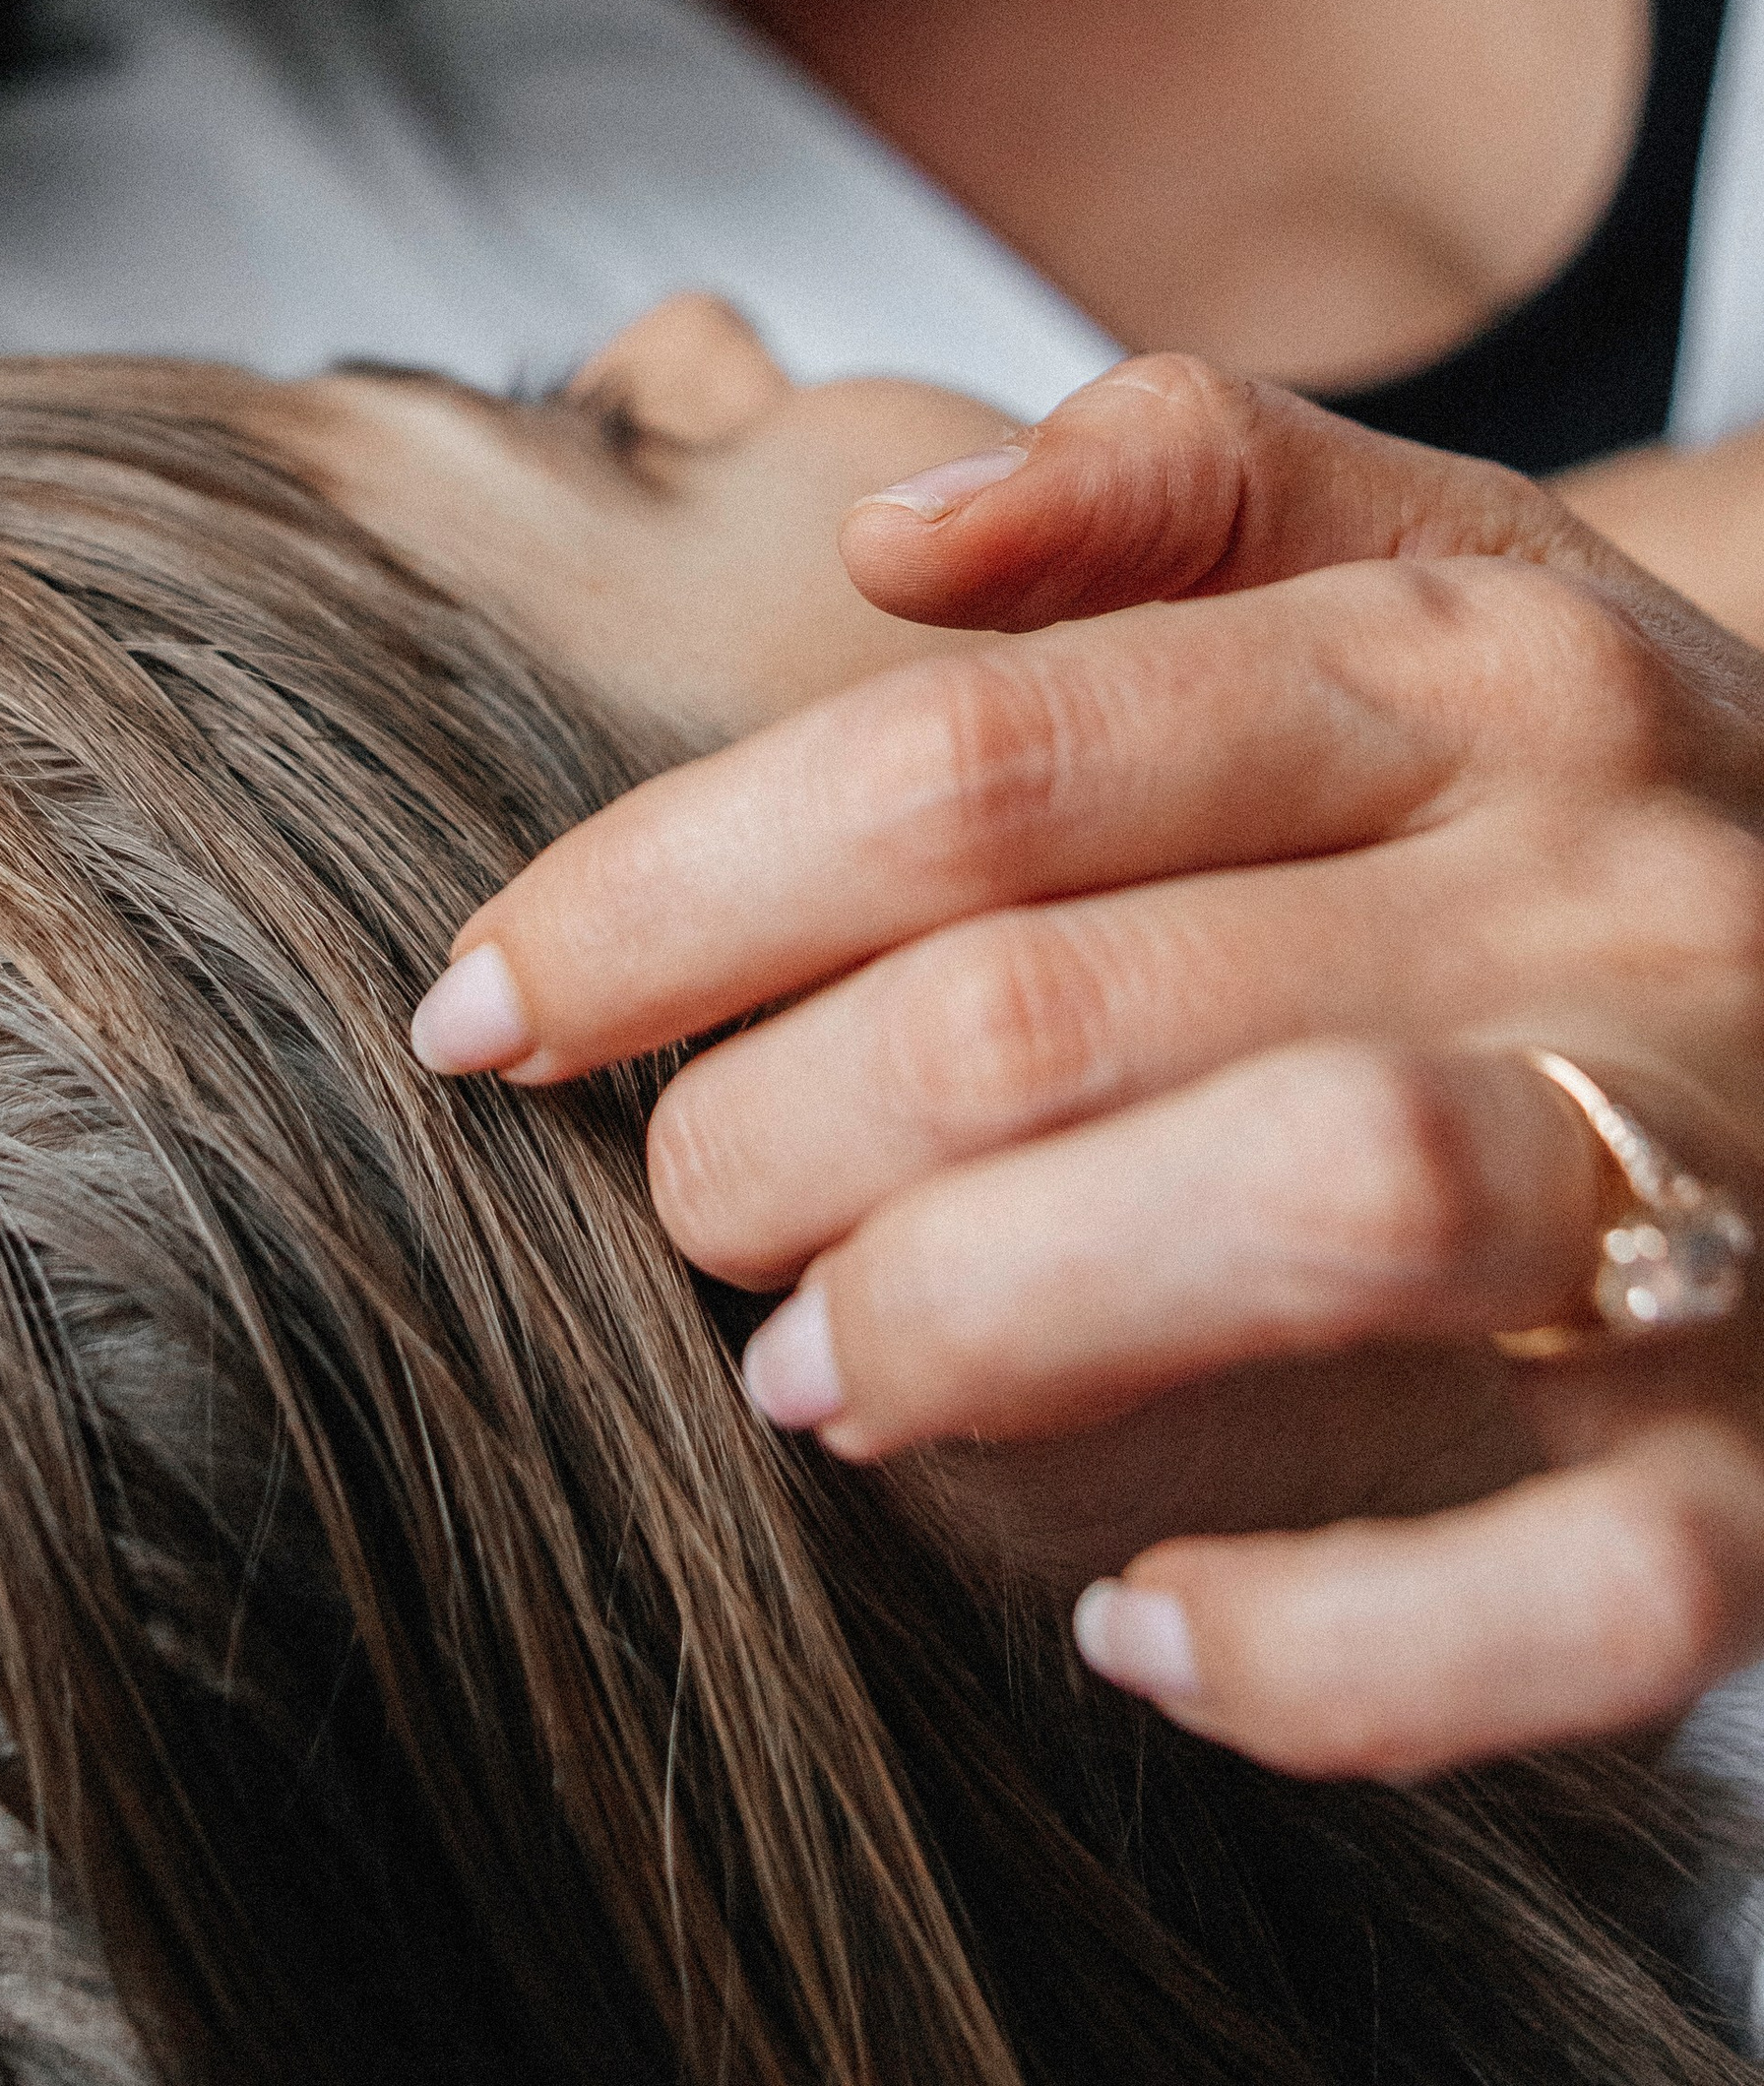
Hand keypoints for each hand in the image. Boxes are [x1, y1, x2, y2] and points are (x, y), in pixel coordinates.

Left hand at [412, 358, 1763, 1780]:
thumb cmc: (1617, 792)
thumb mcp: (1455, 560)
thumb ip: (1183, 482)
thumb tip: (880, 537)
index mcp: (1464, 661)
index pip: (975, 757)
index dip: (674, 889)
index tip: (485, 1004)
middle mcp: (1587, 889)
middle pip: (1065, 993)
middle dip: (772, 1126)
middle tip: (679, 1203)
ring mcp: (1708, 1174)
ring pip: (1303, 1206)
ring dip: (985, 1313)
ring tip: (820, 1378)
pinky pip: (1577, 1588)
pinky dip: (1331, 1644)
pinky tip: (1142, 1645)